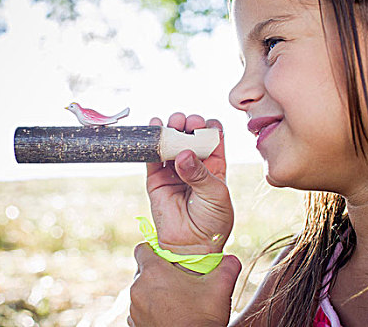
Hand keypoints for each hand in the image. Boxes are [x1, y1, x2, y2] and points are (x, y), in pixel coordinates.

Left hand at [128, 243, 241, 326]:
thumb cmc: (203, 319)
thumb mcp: (220, 288)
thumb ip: (226, 267)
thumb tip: (232, 258)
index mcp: (153, 272)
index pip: (142, 249)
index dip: (155, 250)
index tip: (168, 258)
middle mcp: (137, 288)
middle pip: (143, 271)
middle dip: (158, 274)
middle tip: (178, 281)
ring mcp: (133, 308)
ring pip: (142, 291)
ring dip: (154, 292)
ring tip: (176, 301)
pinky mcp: (135, 324)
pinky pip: (141, 309)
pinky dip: (152, 310)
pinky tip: (170, 315)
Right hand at [146, 113, 232, 253]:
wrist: (192, 246)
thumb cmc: (213, 222)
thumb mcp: (215, 195)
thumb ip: (200, 173)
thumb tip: (183, 153)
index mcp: (215, 165)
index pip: (213, 138)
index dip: (209, 127)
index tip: (205, 124)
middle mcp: (194, 165)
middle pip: (190, 136)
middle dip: (188, 124)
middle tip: (186, 121)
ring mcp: (174, 171)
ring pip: (171, 143)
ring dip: (171, 129)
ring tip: (172, 123)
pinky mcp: (156, 179)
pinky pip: (152, 158)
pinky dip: (151, 143)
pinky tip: (153, 128)